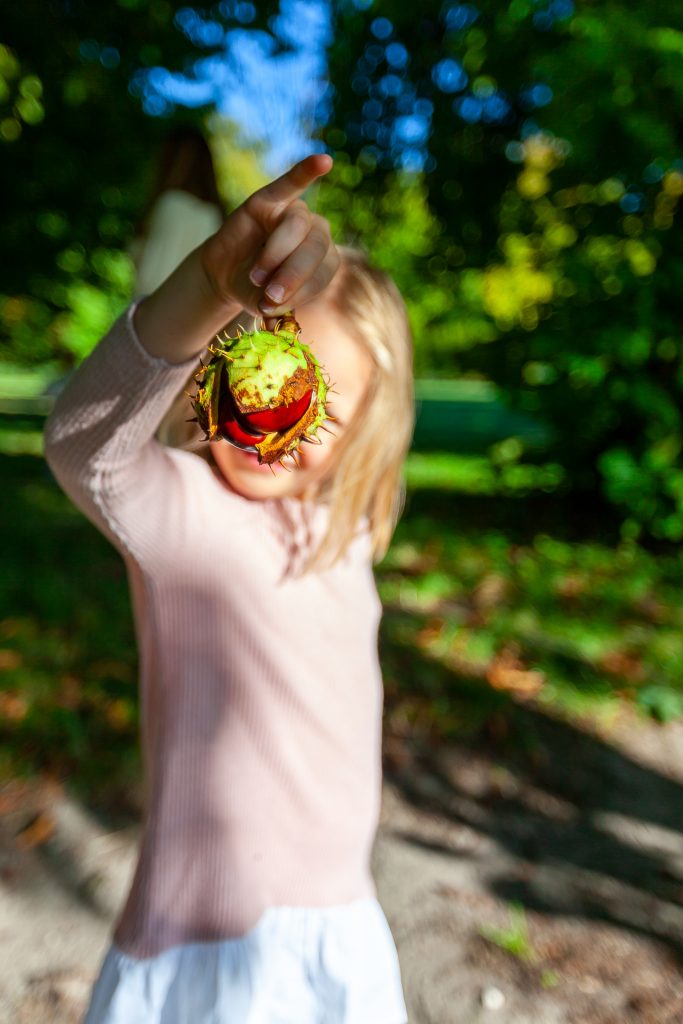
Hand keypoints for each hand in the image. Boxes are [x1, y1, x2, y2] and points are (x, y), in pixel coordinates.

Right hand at [200, 154, 338, 316]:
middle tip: (270, 295)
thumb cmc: (256, 291)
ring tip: (256, 277)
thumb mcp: (267, 305)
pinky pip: (291, 182)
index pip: (324, 274)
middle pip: (315, 248)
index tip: (275, 306)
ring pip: (297, 226)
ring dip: (276, 254)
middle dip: (293, 274)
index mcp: (324, 262)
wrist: (228, 274)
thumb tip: (272, 316)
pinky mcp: (271, 198)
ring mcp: (296, 214)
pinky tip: (323, 162)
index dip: (302, 291)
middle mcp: (317, 235)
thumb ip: (275, 308)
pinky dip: (306, 171)